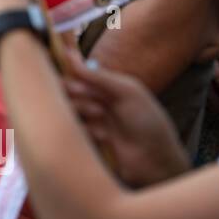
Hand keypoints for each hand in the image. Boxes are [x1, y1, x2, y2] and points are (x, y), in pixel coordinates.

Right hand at [61, 49, 190, 187]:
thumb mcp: (127, 91)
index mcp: (107, 86)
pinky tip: (103, 136)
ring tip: (100, 115)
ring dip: (81, 107)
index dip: (69, 68)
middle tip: (84, 92)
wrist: (156, 161)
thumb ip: (98, 76)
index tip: (62, 64)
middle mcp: (95, 101)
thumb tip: (70, 57)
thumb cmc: (148, 122)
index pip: (79, 71)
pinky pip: (71, 129)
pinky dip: (85, 129)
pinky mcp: (86, 141)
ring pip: (67, 107)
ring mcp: (90, 121)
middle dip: (73, 88)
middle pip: (67, 88)